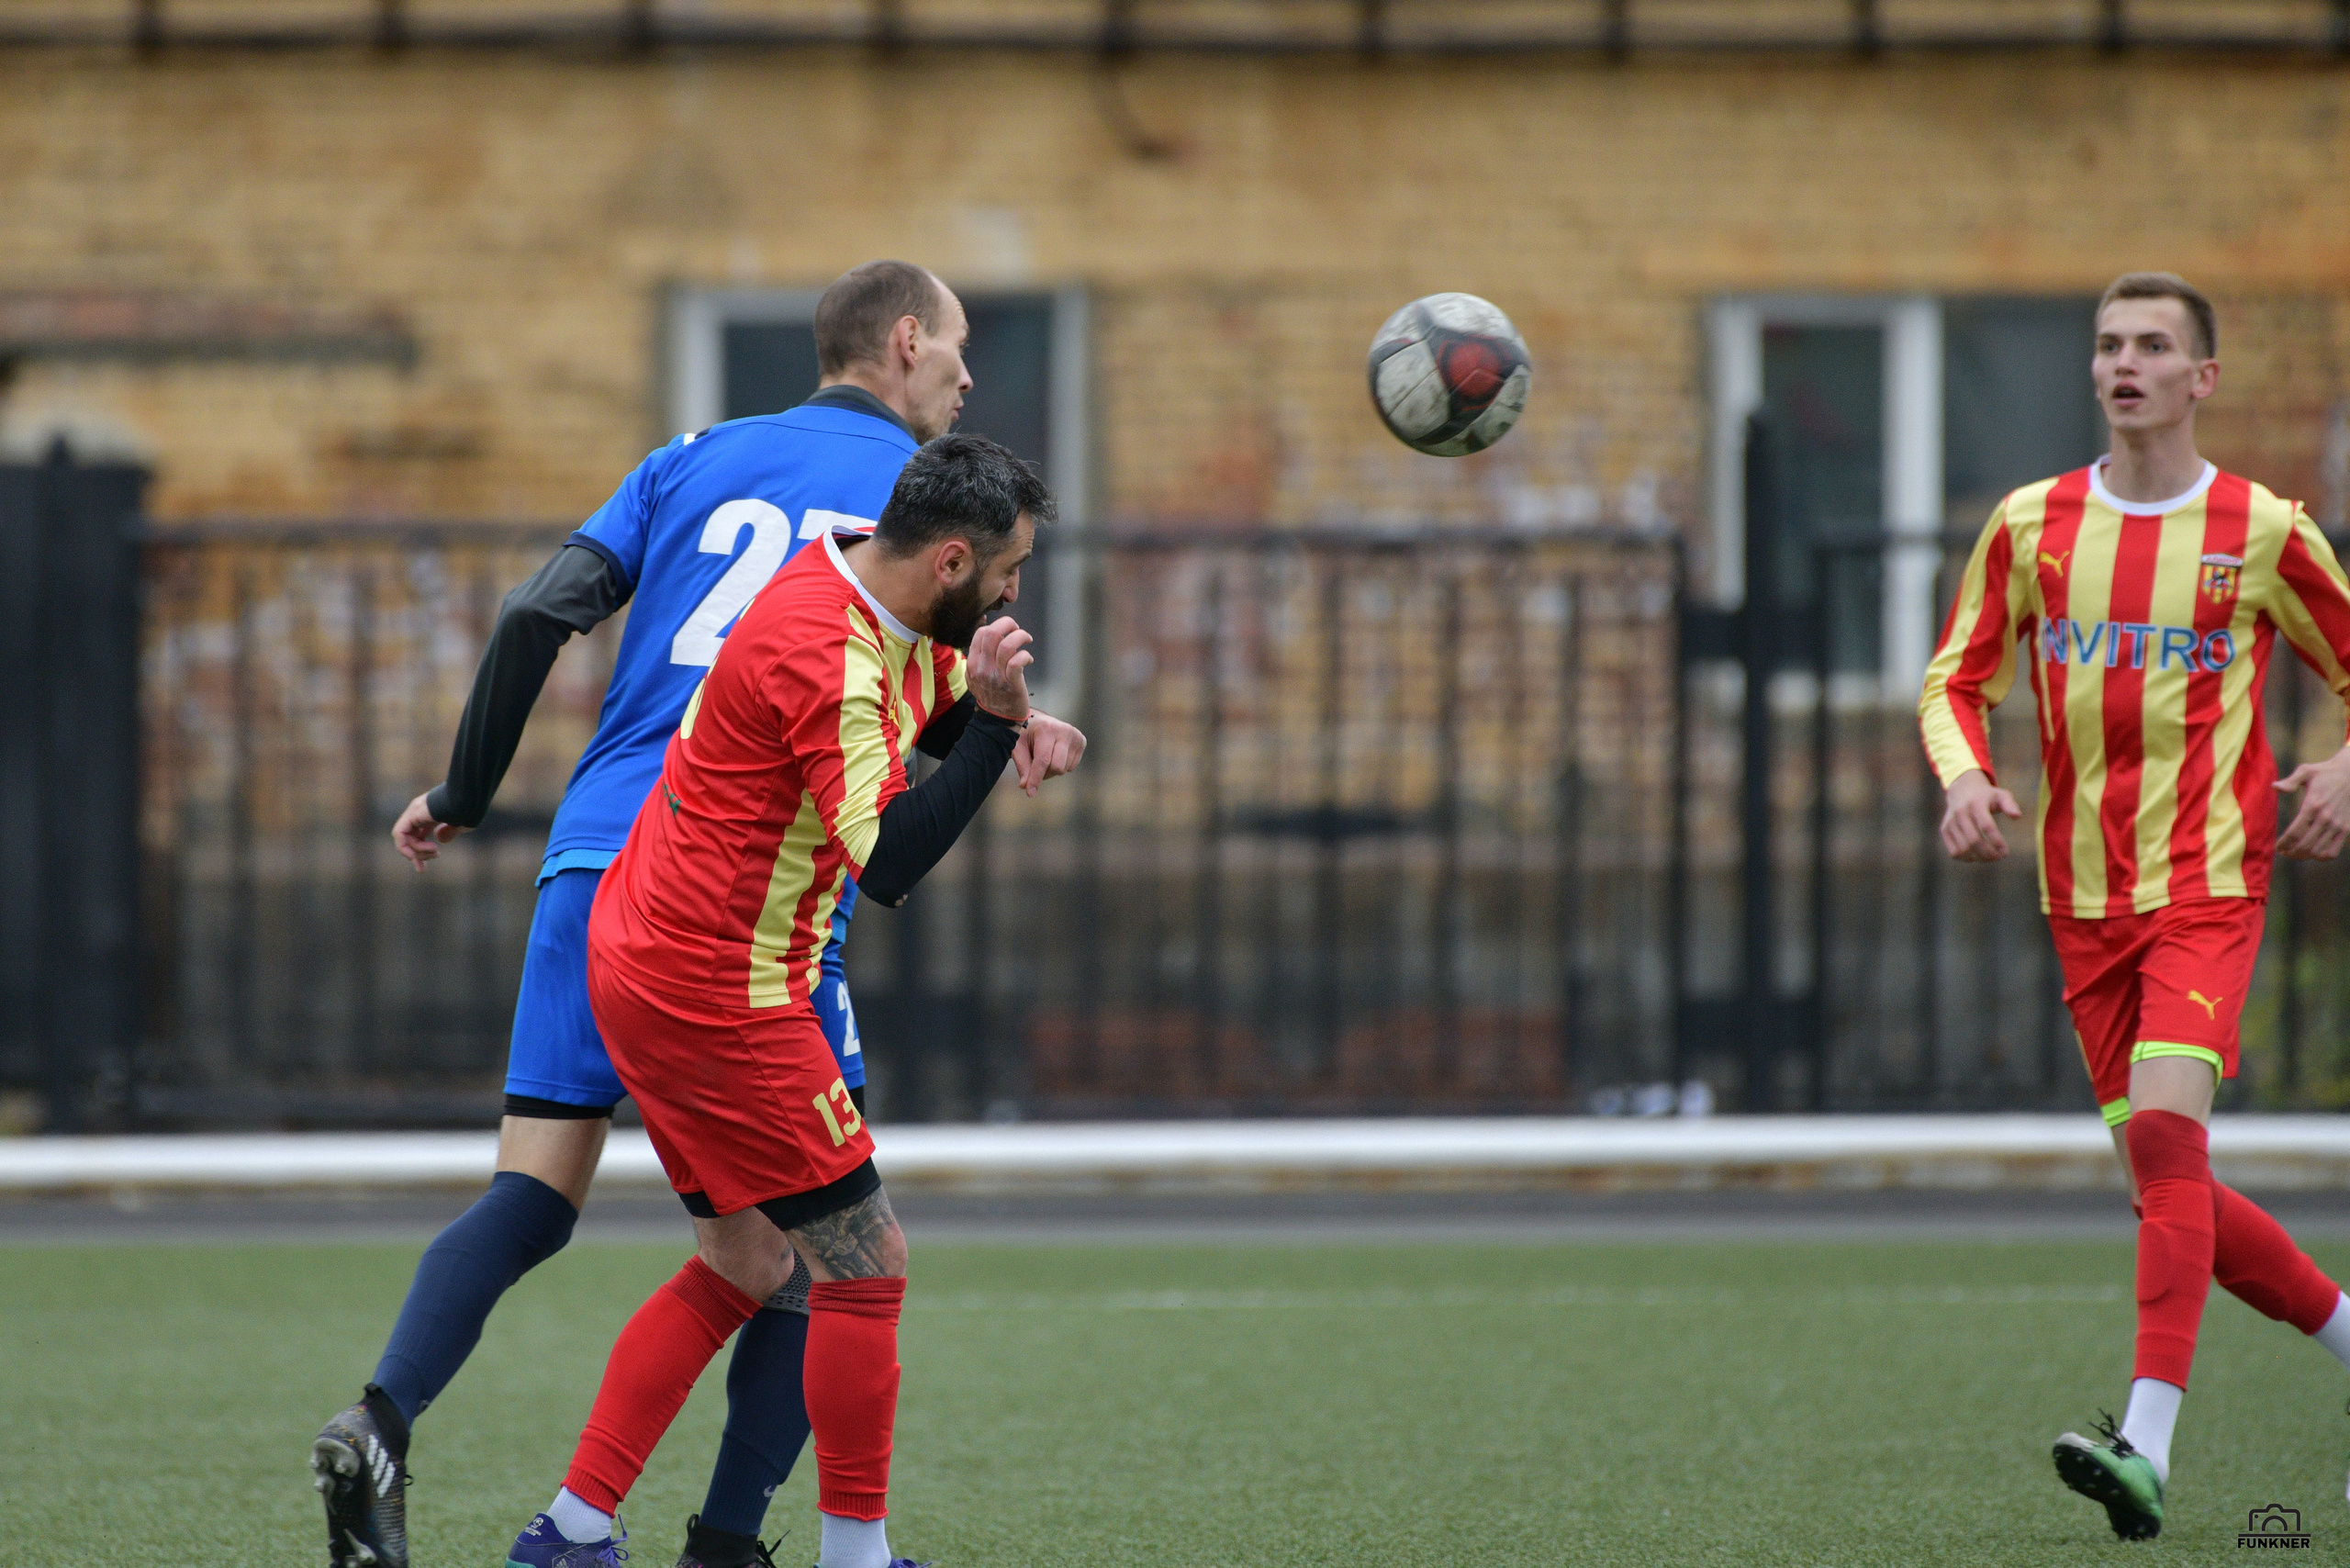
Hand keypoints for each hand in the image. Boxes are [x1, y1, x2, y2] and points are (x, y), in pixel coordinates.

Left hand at [391, 791, 462, 870]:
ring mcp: (414, 812)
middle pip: (408, 839)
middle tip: (426, 866)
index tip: (422, 869)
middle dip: (415, 857)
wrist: (468, 800)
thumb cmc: (469, 810)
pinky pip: (400, 835)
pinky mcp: (412, 814)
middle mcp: (419, 812)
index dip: (419, 853)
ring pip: (403, 839)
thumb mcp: (460, 825)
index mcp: (431, 814)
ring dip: (417, 852)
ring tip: (436, 851)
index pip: (417, 835)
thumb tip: (440, 840)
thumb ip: (449, 832)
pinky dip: (408, 847)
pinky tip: (427, 850)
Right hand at [967, 617, 1031, 724]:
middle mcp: (982, 667)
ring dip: (1021, 636)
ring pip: (1007, 645)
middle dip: (1008, 624)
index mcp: (973, 662)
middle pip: (992, 633)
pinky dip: (1025, 655)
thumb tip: (987, 635)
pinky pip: (1017, 661)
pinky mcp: (1011, 683)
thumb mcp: (975, 676)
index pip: (981, 633)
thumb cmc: (990, 694)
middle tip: (1016, 629)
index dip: (996, 626)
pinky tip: (1028, 659)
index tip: (1006, 631)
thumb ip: (978, 657)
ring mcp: (996, 675)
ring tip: (1026, 640)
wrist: (997, 719)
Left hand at [1013, 711, 1085, 795]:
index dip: (1036, 778)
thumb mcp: (1017, 746)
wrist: (1038, 719)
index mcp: (1047, 729)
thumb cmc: (1025, 733)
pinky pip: (1072, 767)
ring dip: (1052, 770)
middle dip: (1044, 773)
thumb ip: (1022, 766)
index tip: (1030, 793)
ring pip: (1064, 769)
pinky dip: (1062, 766)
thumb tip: (1025, 786)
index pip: (1043, 760)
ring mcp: (1076, 736)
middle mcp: (1065, 730)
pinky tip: (1055, 754)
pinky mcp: (1082, 741)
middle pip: (1056, 767)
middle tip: (1034, 766)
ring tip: (1044, 756)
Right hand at [1939, 769, 2022, 861]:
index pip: (1986, 826)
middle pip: (1974, 840)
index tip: (2006, 852)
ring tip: (1990, 858)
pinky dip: (1966, 858)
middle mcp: (1960, 812)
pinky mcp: (1944, 830)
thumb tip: (2017, 816)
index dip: (1997, 841)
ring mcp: (1950, 822)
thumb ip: (2010, 805)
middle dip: (1988, 853)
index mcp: (1976, 803)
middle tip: (1999, 857)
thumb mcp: (2001, 795)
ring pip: (1963, 848)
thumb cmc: (1987, 796)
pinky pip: (1954, 851)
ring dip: (1979, 858)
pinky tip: (1977, 856)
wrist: (1962, 789)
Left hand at [2277, 744, 2349, 859]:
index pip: (2294, 832)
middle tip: (2284, 852)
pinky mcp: (2347, 829)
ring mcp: (2338, 825)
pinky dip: (2322, 856)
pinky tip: (2314, 853)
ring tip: (2296, 854)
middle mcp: (2325, 818)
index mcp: (2313, 805)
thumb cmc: (2325, 773)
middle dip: (2291, 852)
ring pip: (2318, 851)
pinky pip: (2334, 851)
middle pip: (2305, 845)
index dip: (2283, 843)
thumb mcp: (2306, 771)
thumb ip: (2290, 781)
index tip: (2277, 847)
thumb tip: (2274, 787)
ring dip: (2305, 856)